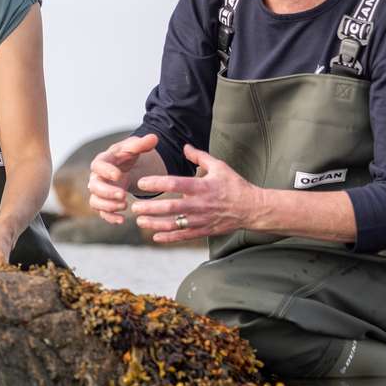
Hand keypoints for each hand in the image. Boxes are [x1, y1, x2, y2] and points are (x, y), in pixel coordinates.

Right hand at [87, 134, 157, 224]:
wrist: (124, 166)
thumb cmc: (127, 155)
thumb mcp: (134, 147)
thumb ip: (142, 144)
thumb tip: (154, 138)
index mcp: (102, 161)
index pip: (98, 165)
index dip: (106, 171)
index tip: (119, 175)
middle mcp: (96, 177)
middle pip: (94, 186)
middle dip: (107, 192)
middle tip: (123, 196)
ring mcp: (99, 191)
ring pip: (95, 201)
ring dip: (108, 206)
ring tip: (125, 206)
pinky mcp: (104, 202)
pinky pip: (102, 212)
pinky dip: (110, 217)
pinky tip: (122, 220)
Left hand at [129, 144, 265, 243]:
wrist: (252, 208)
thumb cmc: (235, 185)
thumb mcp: (220, 167)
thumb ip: (200, 157)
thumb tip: (184, 146)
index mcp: (202, 186)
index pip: (176, 184)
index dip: (157, 184)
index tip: (142, 183)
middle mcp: (200, 204)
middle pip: (171, 207)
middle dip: (150, 208)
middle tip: (134, 206)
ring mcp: (201, 219)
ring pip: (174, 224)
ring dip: (155, 224)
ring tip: (140, 221)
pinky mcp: (204, 231)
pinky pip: (184, 236)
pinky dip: (169, 238)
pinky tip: (155, 237)